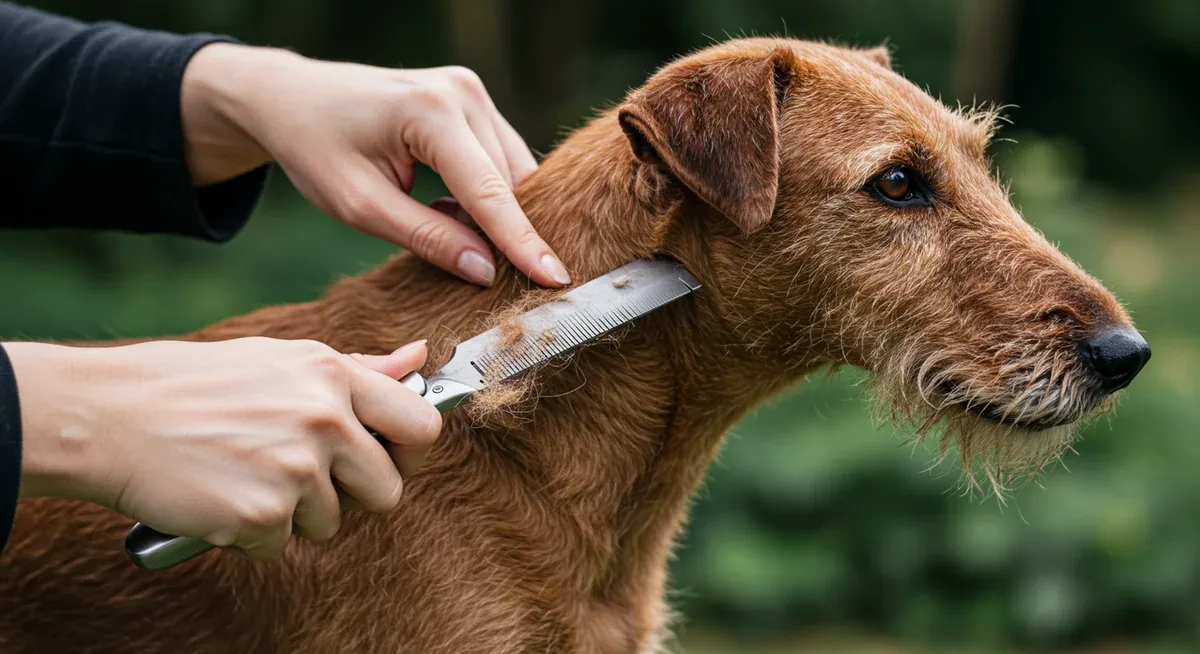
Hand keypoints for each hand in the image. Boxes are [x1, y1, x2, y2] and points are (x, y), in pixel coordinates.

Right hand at [6, 338, 439, 560]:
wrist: (107, 416)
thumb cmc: (193, 384)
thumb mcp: (281, 359)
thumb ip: (358, 367)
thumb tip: (419, 357)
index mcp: (333, 375)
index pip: (423, 425)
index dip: (412, 451)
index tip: (389, 458)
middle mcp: (324, 419)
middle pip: (388, 490)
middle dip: (354, 494)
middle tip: (303, 476)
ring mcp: (295, 469)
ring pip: (331, 521)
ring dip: (294, 512)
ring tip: (245, 473)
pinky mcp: (262, 514)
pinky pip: (279, 544)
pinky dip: (250, 532)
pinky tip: (220, 495)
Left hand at [180, 43, 570, 288]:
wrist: (292, 96)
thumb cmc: (314, 147)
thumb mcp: (359, 206)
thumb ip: (426, 238)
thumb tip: (484, 271)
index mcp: (430, 112)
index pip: (490, 192)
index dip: (522, 242)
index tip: (555, 280)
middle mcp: (462, 93)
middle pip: (509, 182)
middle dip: (508, 233)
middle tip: (499, 281)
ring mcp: (470, 91)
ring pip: (513, 171)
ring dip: (498, 213)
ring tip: (457, 237)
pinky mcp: (472, 99)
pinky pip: (501, 157)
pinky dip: (489, 193)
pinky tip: (456, 212)